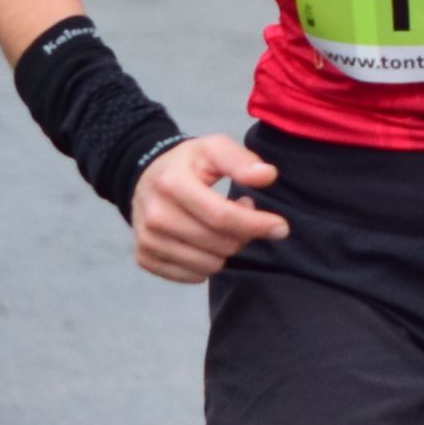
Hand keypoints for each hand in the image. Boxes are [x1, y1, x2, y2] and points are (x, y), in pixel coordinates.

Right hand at [131, 134, 288, 281]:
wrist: (143, 178)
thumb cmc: (187, 164)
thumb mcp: (213, 148)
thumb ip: (241, 159)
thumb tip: (267, 176)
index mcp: (172, 184)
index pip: (221, 216)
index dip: (256, 224)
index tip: (281, 226)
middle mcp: (155, 216)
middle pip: (219, 244)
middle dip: (243, 234)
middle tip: (243, 213)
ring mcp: (147, 240)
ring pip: (209, 265)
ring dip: (226, 249)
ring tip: (222, 225)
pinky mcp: (145, 258)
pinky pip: (192, 276)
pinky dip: (207, 262)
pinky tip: (206, 240)